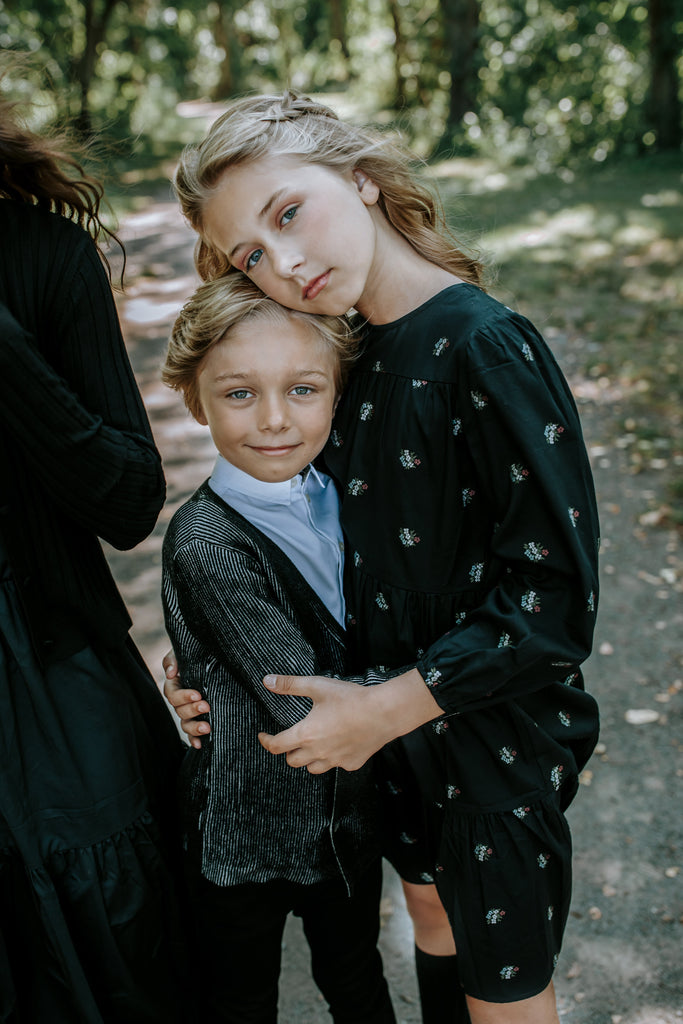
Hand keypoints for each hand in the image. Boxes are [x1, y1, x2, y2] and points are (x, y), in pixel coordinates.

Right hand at [162, 649, 210, 749]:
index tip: (198, 694)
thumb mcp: (184, 652)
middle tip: (206, 706)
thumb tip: (171, 673)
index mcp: (175, 684)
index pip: (172, 693)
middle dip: (192, 710)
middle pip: (179, 710)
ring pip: (185, 723)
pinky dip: (194, 740)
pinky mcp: (199, 720)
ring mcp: (189, 711)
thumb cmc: (198, 652)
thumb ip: (174, 658)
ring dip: (194, 727)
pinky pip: (192, 733)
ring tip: (208, 728)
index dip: (183, 696)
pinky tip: (200, 744)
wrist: (215, 658)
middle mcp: (180, 700)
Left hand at [258, 668, 440, 773]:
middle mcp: (318, 752)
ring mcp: (335, 761)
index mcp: (306, 734)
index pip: (277, 746)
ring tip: (313, 744)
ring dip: (308, 759)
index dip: (266, 742)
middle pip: (292, 761)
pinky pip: (335, 766)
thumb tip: (267, 681)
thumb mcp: (317, 686)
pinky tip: (337, 745)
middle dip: (288, 750)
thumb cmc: (351, 699)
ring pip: (312, 768)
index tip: (263, 736)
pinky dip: (331, 758)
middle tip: (292, 737)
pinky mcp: (351, 764)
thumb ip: (290, 684)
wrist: (384, 713)